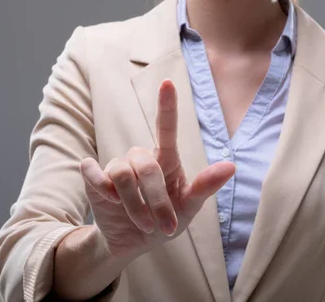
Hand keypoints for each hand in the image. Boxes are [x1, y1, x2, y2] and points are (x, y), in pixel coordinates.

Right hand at [79, 79, 235, 257]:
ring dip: (135, 206)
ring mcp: (116, 166)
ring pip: (122, 176)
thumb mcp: (189, 208)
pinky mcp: (94, 178)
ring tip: (144, 224)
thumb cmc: (165, 221)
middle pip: (146, 166)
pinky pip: (93, 173)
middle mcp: (141, 158)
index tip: (168, 83)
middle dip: (156, 200)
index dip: (167, 106)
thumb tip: (231, 166)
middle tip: (164, 226)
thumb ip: (205, 187)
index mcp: (166, 160)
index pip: (166, 128)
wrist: (132, 242)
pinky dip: (103, 190)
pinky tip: (109, 201)